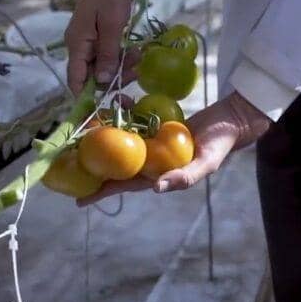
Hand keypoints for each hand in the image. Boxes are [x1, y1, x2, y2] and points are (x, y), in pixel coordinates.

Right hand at [65, 0, 130, 93]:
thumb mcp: (113, 24)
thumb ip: (107, 53)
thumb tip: (102, 81)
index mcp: (77, 44)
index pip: (75, 80)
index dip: (87, 98)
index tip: (107, 106)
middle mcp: (78, 47)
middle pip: (91, 76)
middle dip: (114, 77)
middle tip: (137, 69)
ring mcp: (87, 43)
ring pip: (102, 67)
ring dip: (121, 67)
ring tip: (139, 56)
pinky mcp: (96, 39)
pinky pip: (107, 56)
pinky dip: (121, 57)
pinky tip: (134, 51)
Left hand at [77, 92, 272, 205]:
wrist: (231, 119)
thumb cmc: (220, 144)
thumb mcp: (206, 163)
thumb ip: (184, 177)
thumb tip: (157, 188)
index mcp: (160, 174)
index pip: (126, 185)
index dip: (104, 192)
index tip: (80, 199)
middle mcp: (152, 160)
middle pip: (117, 165)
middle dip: (95, 164)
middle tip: (68, 160)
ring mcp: (153, 142)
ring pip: (122, 142)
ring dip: (106, 134)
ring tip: (86, 126)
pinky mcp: (157, 125)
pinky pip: (136, 122)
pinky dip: (126, 113)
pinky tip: (118, 102)